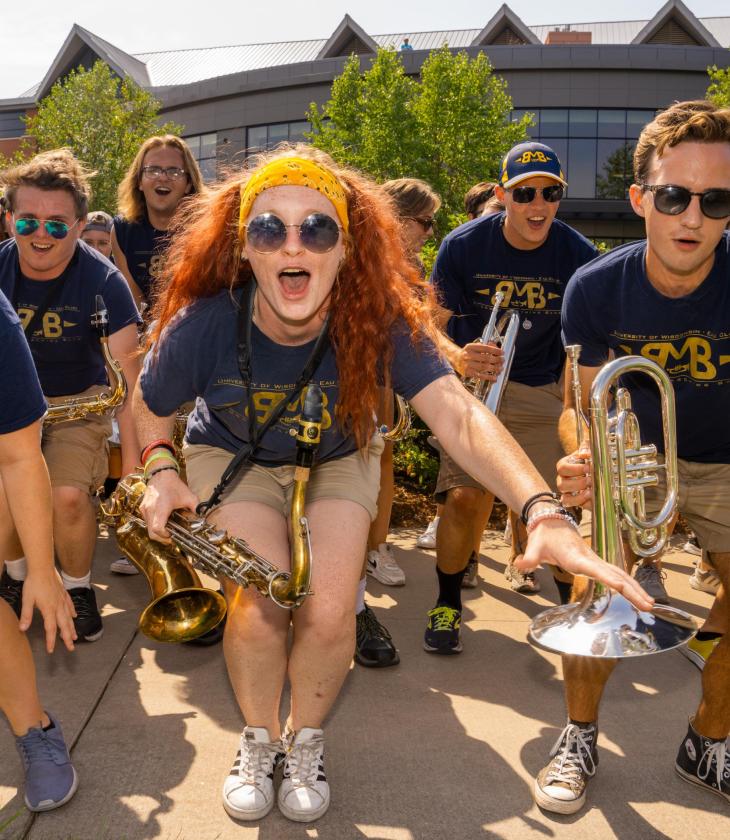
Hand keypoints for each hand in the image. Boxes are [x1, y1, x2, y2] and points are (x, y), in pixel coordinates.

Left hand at [20, 570, 76, 652]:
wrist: (43, 568)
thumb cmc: (33, 583)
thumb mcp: (27, 600)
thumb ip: (26, 615)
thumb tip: (22, 629)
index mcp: (49, 609)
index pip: (51, 629)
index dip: (51, 640)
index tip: (51, 650)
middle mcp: (58, 606)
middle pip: (64, 625)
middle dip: (67, 638)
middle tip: (71, 648)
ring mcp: (62, 600)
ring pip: (69, 617)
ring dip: (72, 628)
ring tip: (75, 636)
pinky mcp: (63, 594)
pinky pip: (70, 605)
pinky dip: (72, 612)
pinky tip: (74, 616)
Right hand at [139, 469, 197, 542]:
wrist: (161, 474)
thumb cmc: (173, 484)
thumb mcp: (188, 496)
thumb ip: (197, 507)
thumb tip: (203, 516)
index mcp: (161, 508)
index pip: (157, 529)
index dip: (164, 536)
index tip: (172, 534)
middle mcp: (150, 510)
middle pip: (151, 532)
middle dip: (161, 538)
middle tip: (171, 536)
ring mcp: (145, 509)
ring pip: (148, 528)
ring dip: (157, 532)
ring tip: (168, 529)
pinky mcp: (142, 508)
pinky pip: (146, 521)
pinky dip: (153, 525)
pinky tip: (163, 521)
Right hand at [460, 341, 503, 381]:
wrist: (455, 360)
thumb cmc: (467, 353)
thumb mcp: (474, 347)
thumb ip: (484, 346)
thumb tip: (496, 347)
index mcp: (470, 347)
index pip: (485, 348)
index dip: (495, 351)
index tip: (502, 352)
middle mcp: (468, 355)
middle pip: (486, 358)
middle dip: (496, 360)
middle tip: (502, 360)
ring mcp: (467, 365)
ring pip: (484, 367)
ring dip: (494, 368)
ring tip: (500, 368)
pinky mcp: (468, 373)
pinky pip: (480, 376)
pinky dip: (489, 377)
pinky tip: (495, 378)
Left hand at [517, 518, 653, 611]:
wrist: (551, 521)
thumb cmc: (544, 536)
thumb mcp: (534, 548)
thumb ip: (528, 559)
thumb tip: (519, 564)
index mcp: (576, 558)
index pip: (595, 570)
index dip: (608, 579)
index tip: (622, 588)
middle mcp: (590, 559)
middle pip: (616, 575)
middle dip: (633, 591)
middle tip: (648, 607)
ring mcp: (596, 560)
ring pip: (620, 575)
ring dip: (636, 589)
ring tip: (650, 605)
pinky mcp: (597, 562)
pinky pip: (617, 574)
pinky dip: (630, 584)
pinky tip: (639, 596)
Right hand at [556, 447, 592, 509]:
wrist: (599, 473)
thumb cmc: (591, 460)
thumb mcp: (590, 450)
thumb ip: (587, 447)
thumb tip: (584, 454)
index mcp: (564, 466)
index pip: (562, 468)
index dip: (575, 469)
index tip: (589, 467)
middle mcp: (562, 480)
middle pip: (562, 485)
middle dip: (578, 483)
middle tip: (591, 480)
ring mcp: (567, 492)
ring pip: (566, 498)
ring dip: (579, 496)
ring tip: (591, 492)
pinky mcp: (574, 502)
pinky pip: (574, 506)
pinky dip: (583, 503)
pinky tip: (592, 498)